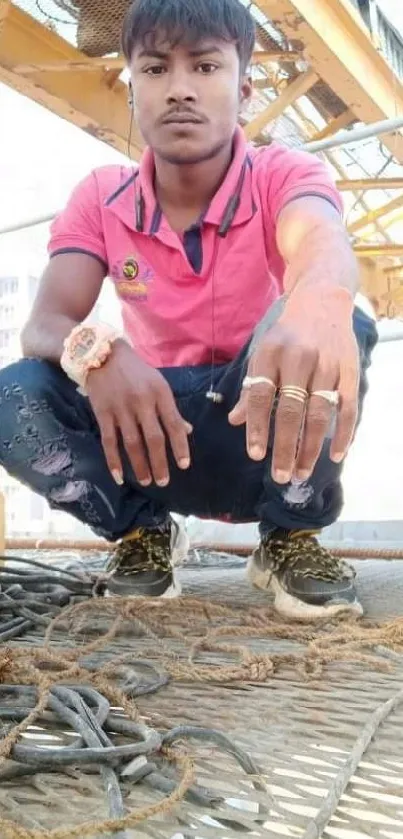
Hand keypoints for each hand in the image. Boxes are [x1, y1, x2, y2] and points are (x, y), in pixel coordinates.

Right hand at [86, 340, 191, 485]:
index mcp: (160, 393)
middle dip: (160, 462)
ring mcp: (121, 408)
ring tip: (147, 481)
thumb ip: (170, 409)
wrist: (102, 354)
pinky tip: (119, 476)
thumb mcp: (158, 384)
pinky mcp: (102, 413)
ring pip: (132, 443)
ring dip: (139, 465)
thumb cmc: (136, 372)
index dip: (180, 446)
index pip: (174, 424)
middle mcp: (142, 401)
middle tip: (164, 481)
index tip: (184, 465)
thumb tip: (187, 431)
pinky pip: (109, 441)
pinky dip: (113, 461)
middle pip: (153, 438)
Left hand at [229, 289, 358, 483]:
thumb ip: (251, 388)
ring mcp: (328, 366)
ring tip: (300, 472)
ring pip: (318, 414)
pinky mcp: (349, 371)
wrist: (322, 299)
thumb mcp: (262, 353)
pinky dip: (342, 434)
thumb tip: (234, 420)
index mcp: (271, 354)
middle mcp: (300, 359)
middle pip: (290, 411)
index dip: (257, 427)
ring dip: (310, 448)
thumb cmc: (286, 333)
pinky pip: (347, 408)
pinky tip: (334, 455)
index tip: (255, 455)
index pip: (261, 397)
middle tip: (280, 476)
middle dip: (284, 447)